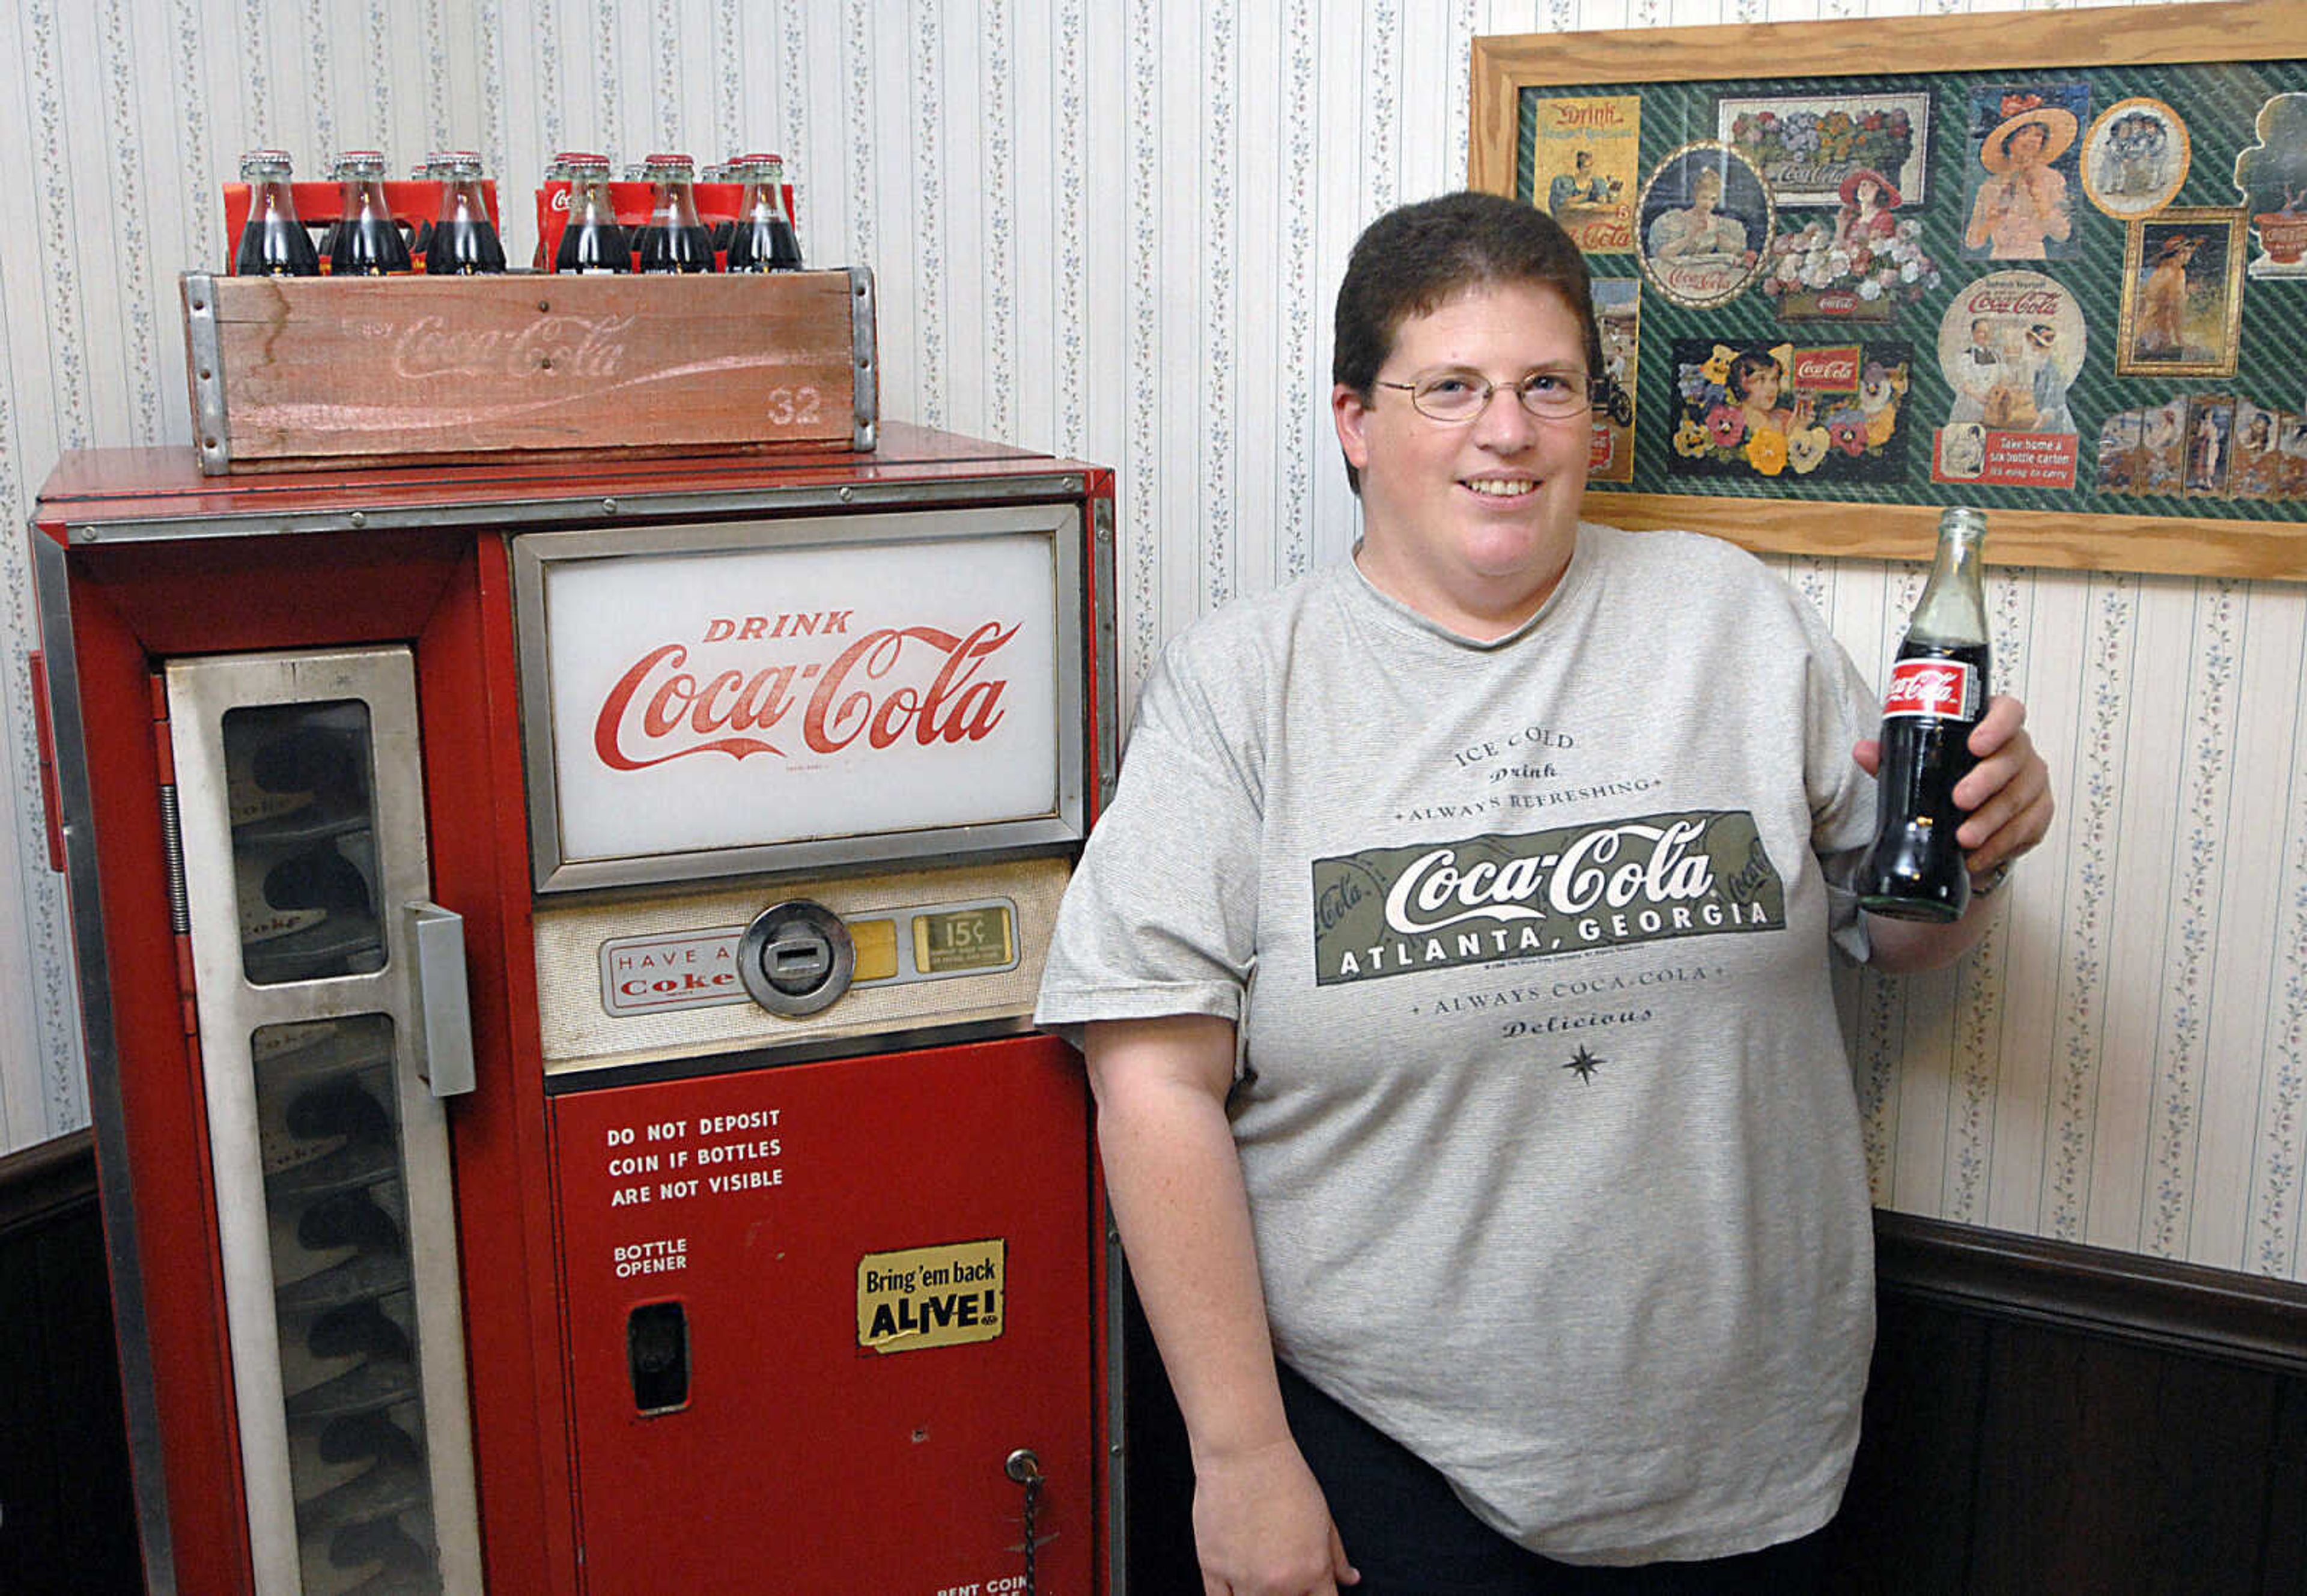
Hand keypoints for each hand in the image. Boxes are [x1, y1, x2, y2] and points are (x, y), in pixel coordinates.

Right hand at [1192, 1437, 1358, 1594]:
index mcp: (1312, 1570)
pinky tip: (1236, 1591)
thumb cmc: (1283, 1475)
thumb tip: (1350, 1578)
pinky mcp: (1212, 1568)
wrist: (1243, 1451)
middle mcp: (1279, 1582)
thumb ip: (1336, 1556)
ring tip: (1260, 1582)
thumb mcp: (1324, 1518)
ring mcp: (1244, 1578)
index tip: (1311, 1594)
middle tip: (1282, 1581)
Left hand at [1853, 693, 2052, 881]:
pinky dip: (2000, 845)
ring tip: (1964, 838)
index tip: (1976, 744)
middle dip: (1986, 781)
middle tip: (1960, 800)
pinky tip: (1978, 855)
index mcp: (1992, 726)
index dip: (1997, 725)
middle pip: (2012, 758)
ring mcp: (2033, 782)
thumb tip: (1863, 751)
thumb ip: (1893, 757)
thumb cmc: (1947, 779)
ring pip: (2018, 798)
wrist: (1968, 822)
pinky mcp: (2039, 814)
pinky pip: (2026, 829)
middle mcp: (2019, 750)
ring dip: (1991, 821)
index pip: (2007, 712)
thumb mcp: (1919, 765)